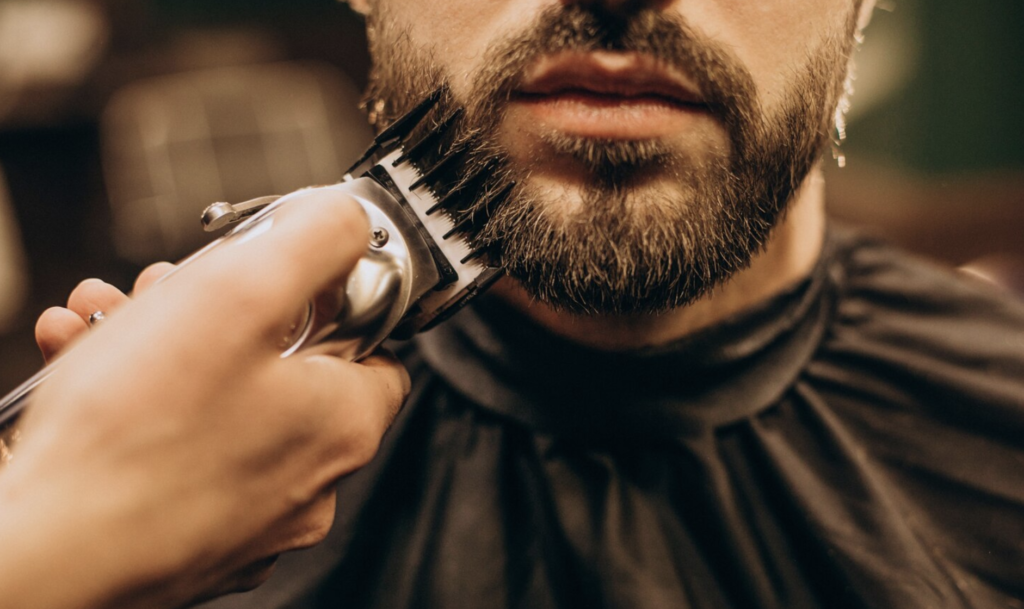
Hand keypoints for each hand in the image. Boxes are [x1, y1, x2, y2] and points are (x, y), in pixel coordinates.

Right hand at [0, 190, 409, 608]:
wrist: (44, 556)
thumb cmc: (134, 440)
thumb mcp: (241, 292)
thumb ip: (313, 242)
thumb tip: (346, 221)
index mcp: (343, 424)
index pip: (377, 344)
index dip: (330, 294)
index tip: (281, 273)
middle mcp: (307, 480)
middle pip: (284, 366)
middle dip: (219, 310)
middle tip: (169, 290)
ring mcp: (247, 515)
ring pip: (219, 401)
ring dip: (164, 346)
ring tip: (107, 321)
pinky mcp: (188, 533)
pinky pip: (177, 448)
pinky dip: (137, 403)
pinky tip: (84, 369)